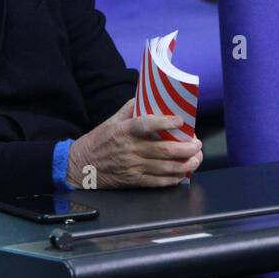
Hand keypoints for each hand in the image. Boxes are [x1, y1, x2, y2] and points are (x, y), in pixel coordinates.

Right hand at [67, 98, 202, 188]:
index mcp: (124, 131)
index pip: (147, 124)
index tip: (181, 121)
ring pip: (166, 167)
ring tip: (196, 159)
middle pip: (164, 150)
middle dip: (187, 148)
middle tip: (197, 144)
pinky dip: (173, 179)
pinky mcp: (134, 181)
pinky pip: (158, 182)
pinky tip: (182, 174)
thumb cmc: (98, 142)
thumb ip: (130, 108)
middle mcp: (130, 149)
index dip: (166, 122)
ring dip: (185, 164)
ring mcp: (133, 167)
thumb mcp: (111, 120)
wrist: (81, 166)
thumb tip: (148, 96)